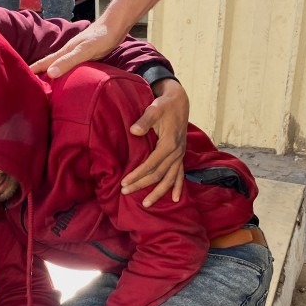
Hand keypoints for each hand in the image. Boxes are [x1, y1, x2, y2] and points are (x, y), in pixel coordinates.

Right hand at [29, 19, 124, 77]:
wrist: (115, 25)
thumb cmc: (101, 37)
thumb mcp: (85, 51)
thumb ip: (69, 61)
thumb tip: (50, 73)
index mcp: (65, 51)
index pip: (45, 62)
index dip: (34, 70)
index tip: (22, 79)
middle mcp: (68, 52)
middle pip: (50, 64)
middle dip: (39, 73)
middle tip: (31, 86)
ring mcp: (76, 53)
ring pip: (60, 66)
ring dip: (51, 73)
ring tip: (45, 84)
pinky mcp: (86, 56)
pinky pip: (71, 67)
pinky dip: (65, 72)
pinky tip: (66, 78)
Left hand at [122, 78, 188, 204]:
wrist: (179, 102)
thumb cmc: (164, 106)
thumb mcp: (154, 109)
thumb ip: (144, 120)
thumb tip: (133, 131)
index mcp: (169, 143)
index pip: (151, 164)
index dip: (137, 174)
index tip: (124, 182)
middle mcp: (176, 152)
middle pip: (158, 174)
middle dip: (142, 185)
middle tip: (126, 192)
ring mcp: (180, 155)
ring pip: (169, 179)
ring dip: (158, 192)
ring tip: (146, 204)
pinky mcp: (180, 156)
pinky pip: (180, 175)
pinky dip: (178, 187)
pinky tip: (175, 199)